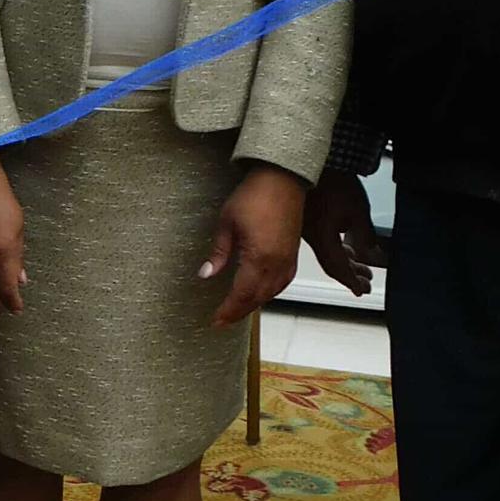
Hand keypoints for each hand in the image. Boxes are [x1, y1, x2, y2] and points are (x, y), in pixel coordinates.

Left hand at [200, 165, 305, 326]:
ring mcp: (288, 260)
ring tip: (237, 310)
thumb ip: (218, 253)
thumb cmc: (254, 196)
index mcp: (259, 259)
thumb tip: (206, 274)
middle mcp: (277, 264)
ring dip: (254, 304)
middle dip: (239, 312)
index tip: (215, 321)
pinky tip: (260, 292)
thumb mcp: (226, 223)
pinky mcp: (293, 253)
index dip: (228, 311)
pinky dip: (270, 292)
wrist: (282, 179)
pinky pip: (283, 282)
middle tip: (222, 320)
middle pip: (257, 298)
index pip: (241, 295)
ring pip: (272, 293)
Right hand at [304, 165, 376, 297]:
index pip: (338, 268)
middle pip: (331, 263)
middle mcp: (310, 237)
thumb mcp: (357, 209)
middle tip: (364, 281)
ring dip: (345, 260)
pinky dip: (336, 246)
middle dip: (351, 273)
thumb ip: (364, 235)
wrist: (308, 160)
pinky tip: (344, 242)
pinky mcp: (305, 218)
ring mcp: (305, 228)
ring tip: (359, 265)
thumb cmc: (330, 180)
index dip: (351, 281)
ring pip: (327, 251)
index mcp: (322, 239)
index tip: (361, 291)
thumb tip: (369, 252)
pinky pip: (322, 240)